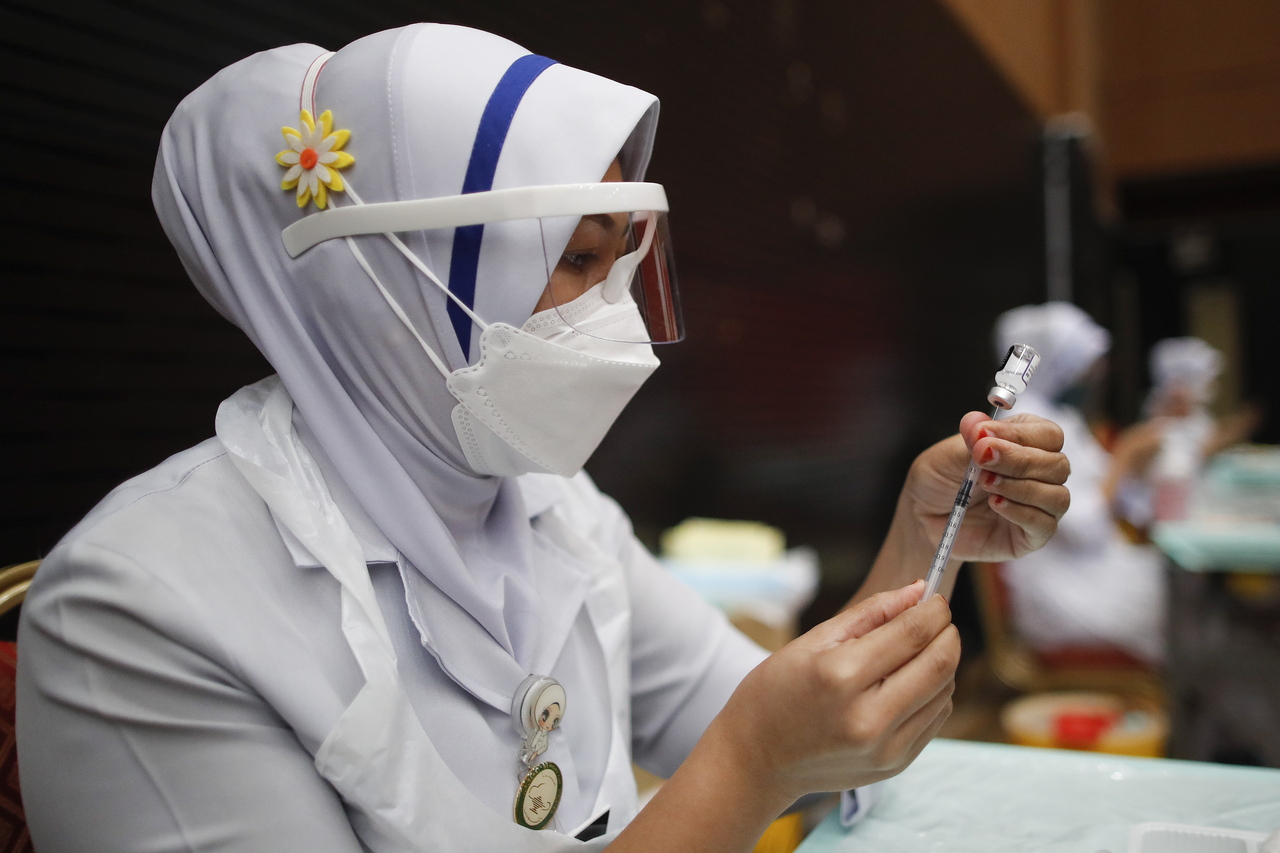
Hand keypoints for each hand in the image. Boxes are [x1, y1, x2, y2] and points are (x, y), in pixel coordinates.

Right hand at [707, 583, 957, 803]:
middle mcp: (869, 717)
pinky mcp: (895, 765)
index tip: (936, 599)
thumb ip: (870, 613)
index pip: (912, 633)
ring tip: (915, 651)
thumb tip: (917, 591)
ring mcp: (885, 748)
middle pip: (940, 664)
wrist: (757, 760)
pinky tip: (907, 683)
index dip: (934, 610)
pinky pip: (935, 718)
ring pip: (944, 691)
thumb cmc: (775, 693)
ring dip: (941, 663)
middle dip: (947, 633)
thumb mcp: (811, 641)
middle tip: (937, 619)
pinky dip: (932, 693)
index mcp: (841, 676)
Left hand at [908, 412, 1069, 562]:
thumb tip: (979, 424)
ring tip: (986, 484)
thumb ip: (969, 440)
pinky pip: (1045, 524)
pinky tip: (995, 504)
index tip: (984, 437)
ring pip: (1057, 496)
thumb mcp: (946, 456)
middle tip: (983, 461)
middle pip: (1057, 464)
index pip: (1048, 434)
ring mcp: (1039, 506)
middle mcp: (1039, 474)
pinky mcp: (1032, 536)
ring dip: (1021, 488)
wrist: (921, 518)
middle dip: (1020, 461)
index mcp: (1024, 443)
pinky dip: (1022, 512)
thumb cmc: (938, 480)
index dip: (1019, 434)